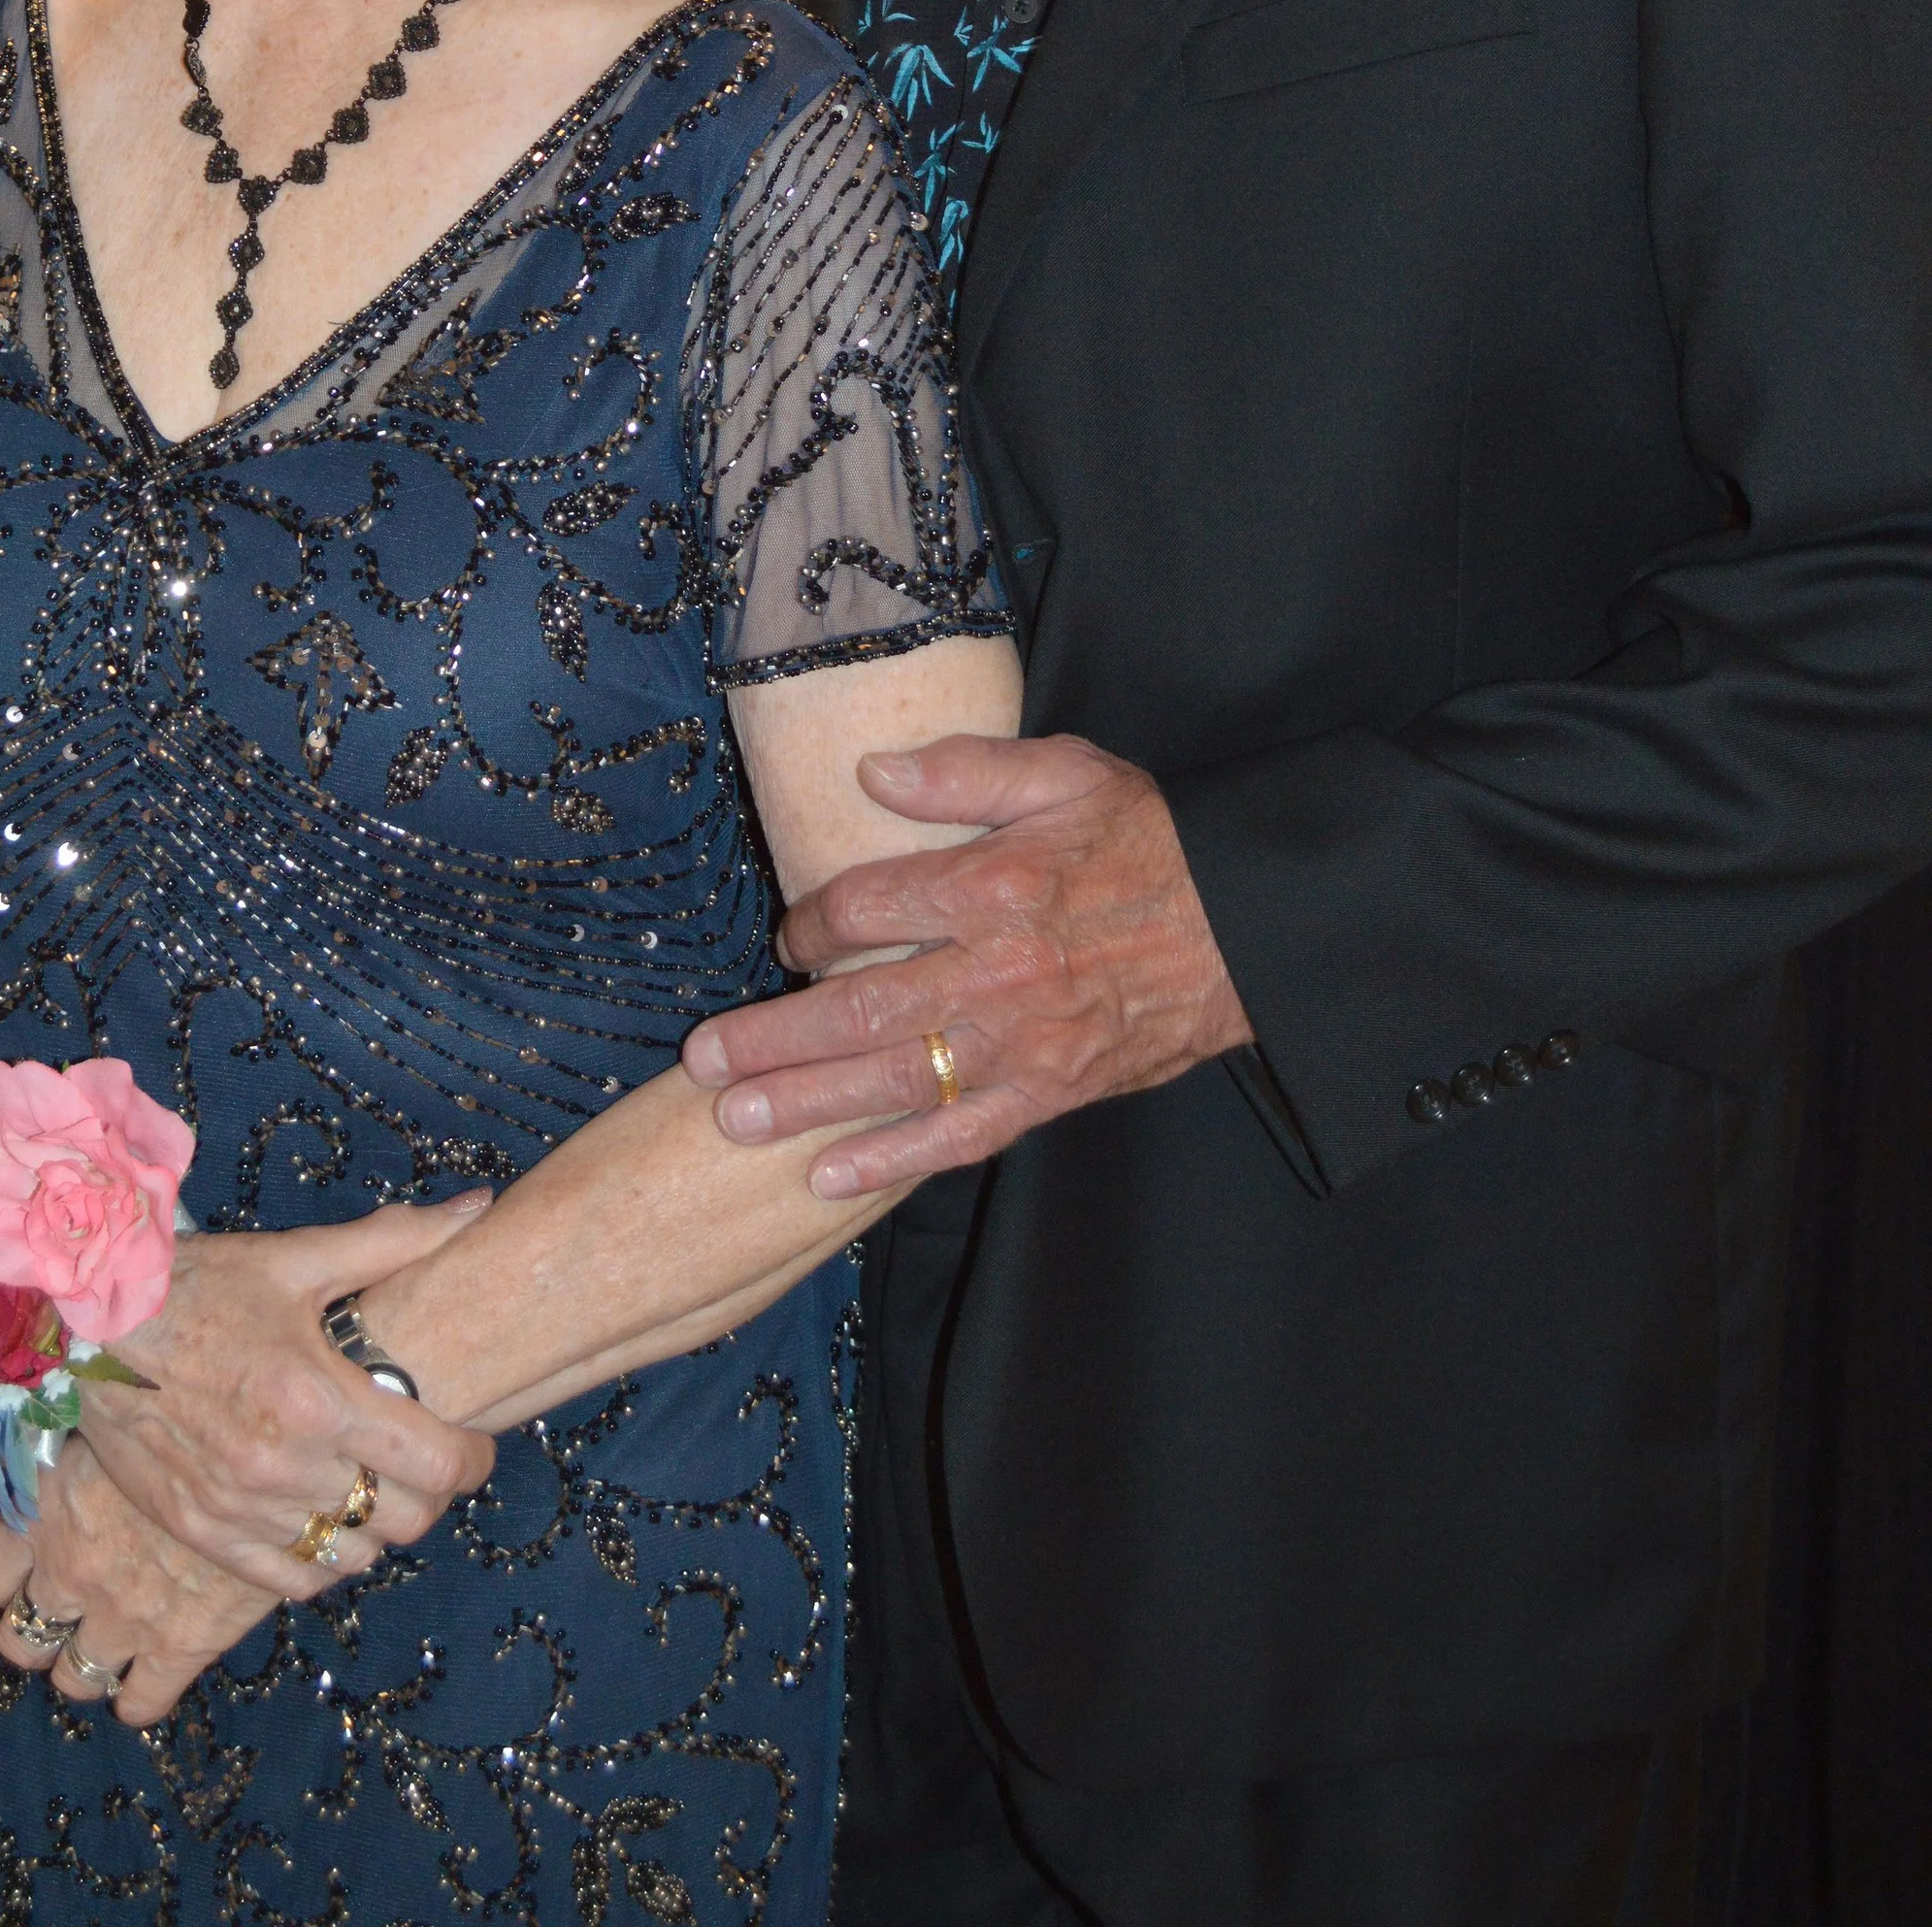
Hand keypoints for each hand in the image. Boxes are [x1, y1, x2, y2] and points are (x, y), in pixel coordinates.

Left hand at [0, 1434, 282, 1727]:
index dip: (4, 1580)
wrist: (264, 1440)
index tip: (27, 1572)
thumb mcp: (112, 1411)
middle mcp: (69, 1571)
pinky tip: (152, 1678)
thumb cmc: (190, 1404)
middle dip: (41, 1633)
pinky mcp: (177, 1646)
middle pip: (19, 1641)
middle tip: (71, 1615)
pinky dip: (141, 1698)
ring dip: (84, 1668)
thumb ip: (80, 1447)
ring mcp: (120, 1618)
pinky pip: (141, 1703)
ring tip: (110, 1647)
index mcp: (44, 1510)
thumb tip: (77, 1443)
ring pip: (71, 1679)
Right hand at [78, 1201, 500, 1596]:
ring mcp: (240, 1509)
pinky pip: (292, 1580)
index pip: (436, 1463)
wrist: (95, 1325)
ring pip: (353, 1554)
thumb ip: (396, 1241)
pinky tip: (325, 1521)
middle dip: (434, 1492)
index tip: (474, 1442)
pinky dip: (323, 1560)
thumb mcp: (299, 1256)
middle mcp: (284, 1465)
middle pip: (406, 1519)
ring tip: (374, 1486)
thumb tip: (480, 1209)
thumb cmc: (203, 1284)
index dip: (473, 1459)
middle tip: (427, 1460)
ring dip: (378, 1525)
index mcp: (318, 1397)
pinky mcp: (203, 1533)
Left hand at [679, 735, 1251, 1199]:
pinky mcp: (1048, 1094)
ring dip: (808, 1102)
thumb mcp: (1064, 772)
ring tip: (735, 1119)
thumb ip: (965, 772)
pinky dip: (890, 1160)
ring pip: (895, 1080)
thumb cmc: (1148, 841)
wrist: (1246, 928)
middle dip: (774, 1037)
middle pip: (861, 1008)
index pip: (867, 907)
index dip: (813, 921)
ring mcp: (1022, 1044)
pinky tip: (826, 1176)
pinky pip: (957, 1137)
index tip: (790, 934)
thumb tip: (872, 772)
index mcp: (994, 885)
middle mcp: (997, 971)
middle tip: (703, 1058)